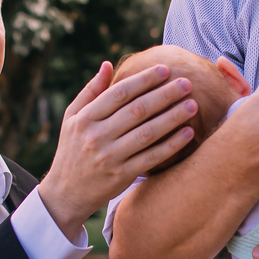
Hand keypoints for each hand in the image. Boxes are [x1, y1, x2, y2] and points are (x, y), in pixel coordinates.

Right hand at [38, 61, 196, 239]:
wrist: (65, 193)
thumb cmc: (72, 149)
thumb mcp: (72, 118)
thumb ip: (90, 91)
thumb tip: (107, 65)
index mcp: (85, 119)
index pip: (119, 93)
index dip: (144, 80)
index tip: (164, 69)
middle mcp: (97, 136)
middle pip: (137, 110)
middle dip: (164, 95)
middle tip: (187, 83)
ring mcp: (110, 157)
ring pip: (148, 133)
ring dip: (173, 117)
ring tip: (193, 105)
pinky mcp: (121, 175)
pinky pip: (152, 157)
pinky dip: (171, 145)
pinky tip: (187, 133)